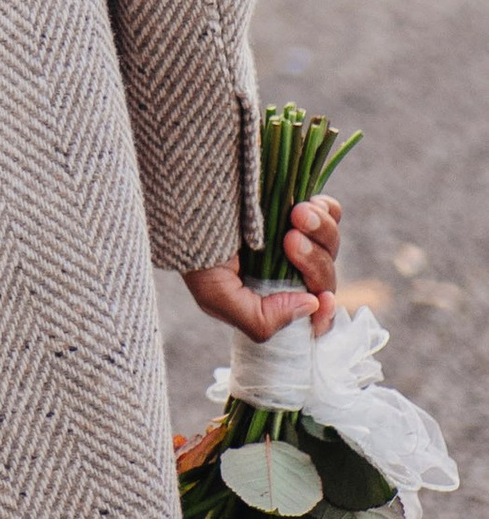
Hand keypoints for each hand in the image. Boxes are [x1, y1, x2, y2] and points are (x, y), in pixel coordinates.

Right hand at [185, 191, 341, 341]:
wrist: (186, 197)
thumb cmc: (194, 249)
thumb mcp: (216, 296)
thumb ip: (259, 320)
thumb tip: (310, 305)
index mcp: (270, 298)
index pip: (312, 317)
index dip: (324, 314)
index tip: (322, 300)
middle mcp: (286, 270)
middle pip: (324, 276)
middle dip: (313, 261)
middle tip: (289, 240)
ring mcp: (294, 236)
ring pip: (330, 244)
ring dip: (320, 231)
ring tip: (297, 213)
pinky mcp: (297, 205)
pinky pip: (331, 213)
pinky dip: (327, 211)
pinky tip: (309, 203)